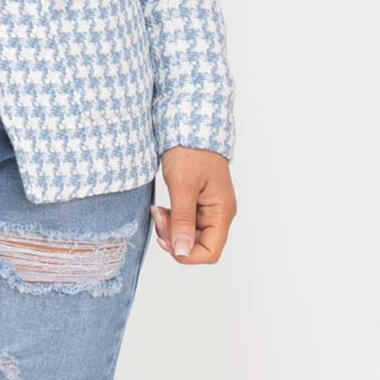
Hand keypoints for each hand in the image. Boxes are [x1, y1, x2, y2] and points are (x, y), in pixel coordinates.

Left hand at [150, 147, 236, 263]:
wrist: (187, 127)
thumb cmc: (191, 151)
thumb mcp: (183, 186)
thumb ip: (183, 220)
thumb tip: (182, 251)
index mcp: (222, 212)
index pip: (210, 252)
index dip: (187, 253)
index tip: (167, 237)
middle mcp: (218, 214)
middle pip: (198, 245)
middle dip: (175, 238)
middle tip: (159, 217)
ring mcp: (208, 209)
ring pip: (189, 235)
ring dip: (170, 229)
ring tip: (158, 211)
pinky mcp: (197, 203)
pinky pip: (184, 223)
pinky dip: (171, 220)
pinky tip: (161, 209)